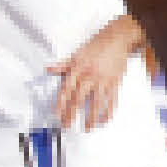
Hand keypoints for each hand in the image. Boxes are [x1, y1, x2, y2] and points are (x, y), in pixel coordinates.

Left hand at [50, 14, 141, 130]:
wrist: (117, 38)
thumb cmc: (96, 45)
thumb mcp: (76, 54)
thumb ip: (63, 65)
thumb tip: (48, 69)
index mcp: (78, 69)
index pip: (66, 89)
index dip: (60, 103)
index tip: (56, 114)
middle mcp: (90, 76)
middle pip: (79, 98)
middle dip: (72, 114)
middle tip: (67, 125)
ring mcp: (103, 80)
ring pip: (96, 103)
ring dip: (91, 117)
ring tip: (86, 128)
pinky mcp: (115, 82)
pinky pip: (112, 100)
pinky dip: (108, 112)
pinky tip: (104, 120)